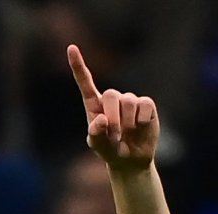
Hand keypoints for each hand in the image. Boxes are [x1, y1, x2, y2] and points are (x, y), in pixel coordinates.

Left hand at [68, 45, 158, 170]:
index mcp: (95, 105)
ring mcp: (130, 100)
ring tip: (127, 135)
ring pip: (128, 102)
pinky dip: (141, 120)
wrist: (131, 160)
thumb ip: (95, 134)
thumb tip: (102, 119)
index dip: (78, 65)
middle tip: (114, 136)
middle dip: (113, 118)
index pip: (85, 82)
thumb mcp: (98, 146)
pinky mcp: (146, 105)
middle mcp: (112, 99)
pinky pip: (144, 106)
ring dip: (127, 123)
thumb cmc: (110, 150)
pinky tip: (140, 128)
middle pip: (111, 95)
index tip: (71, 48)